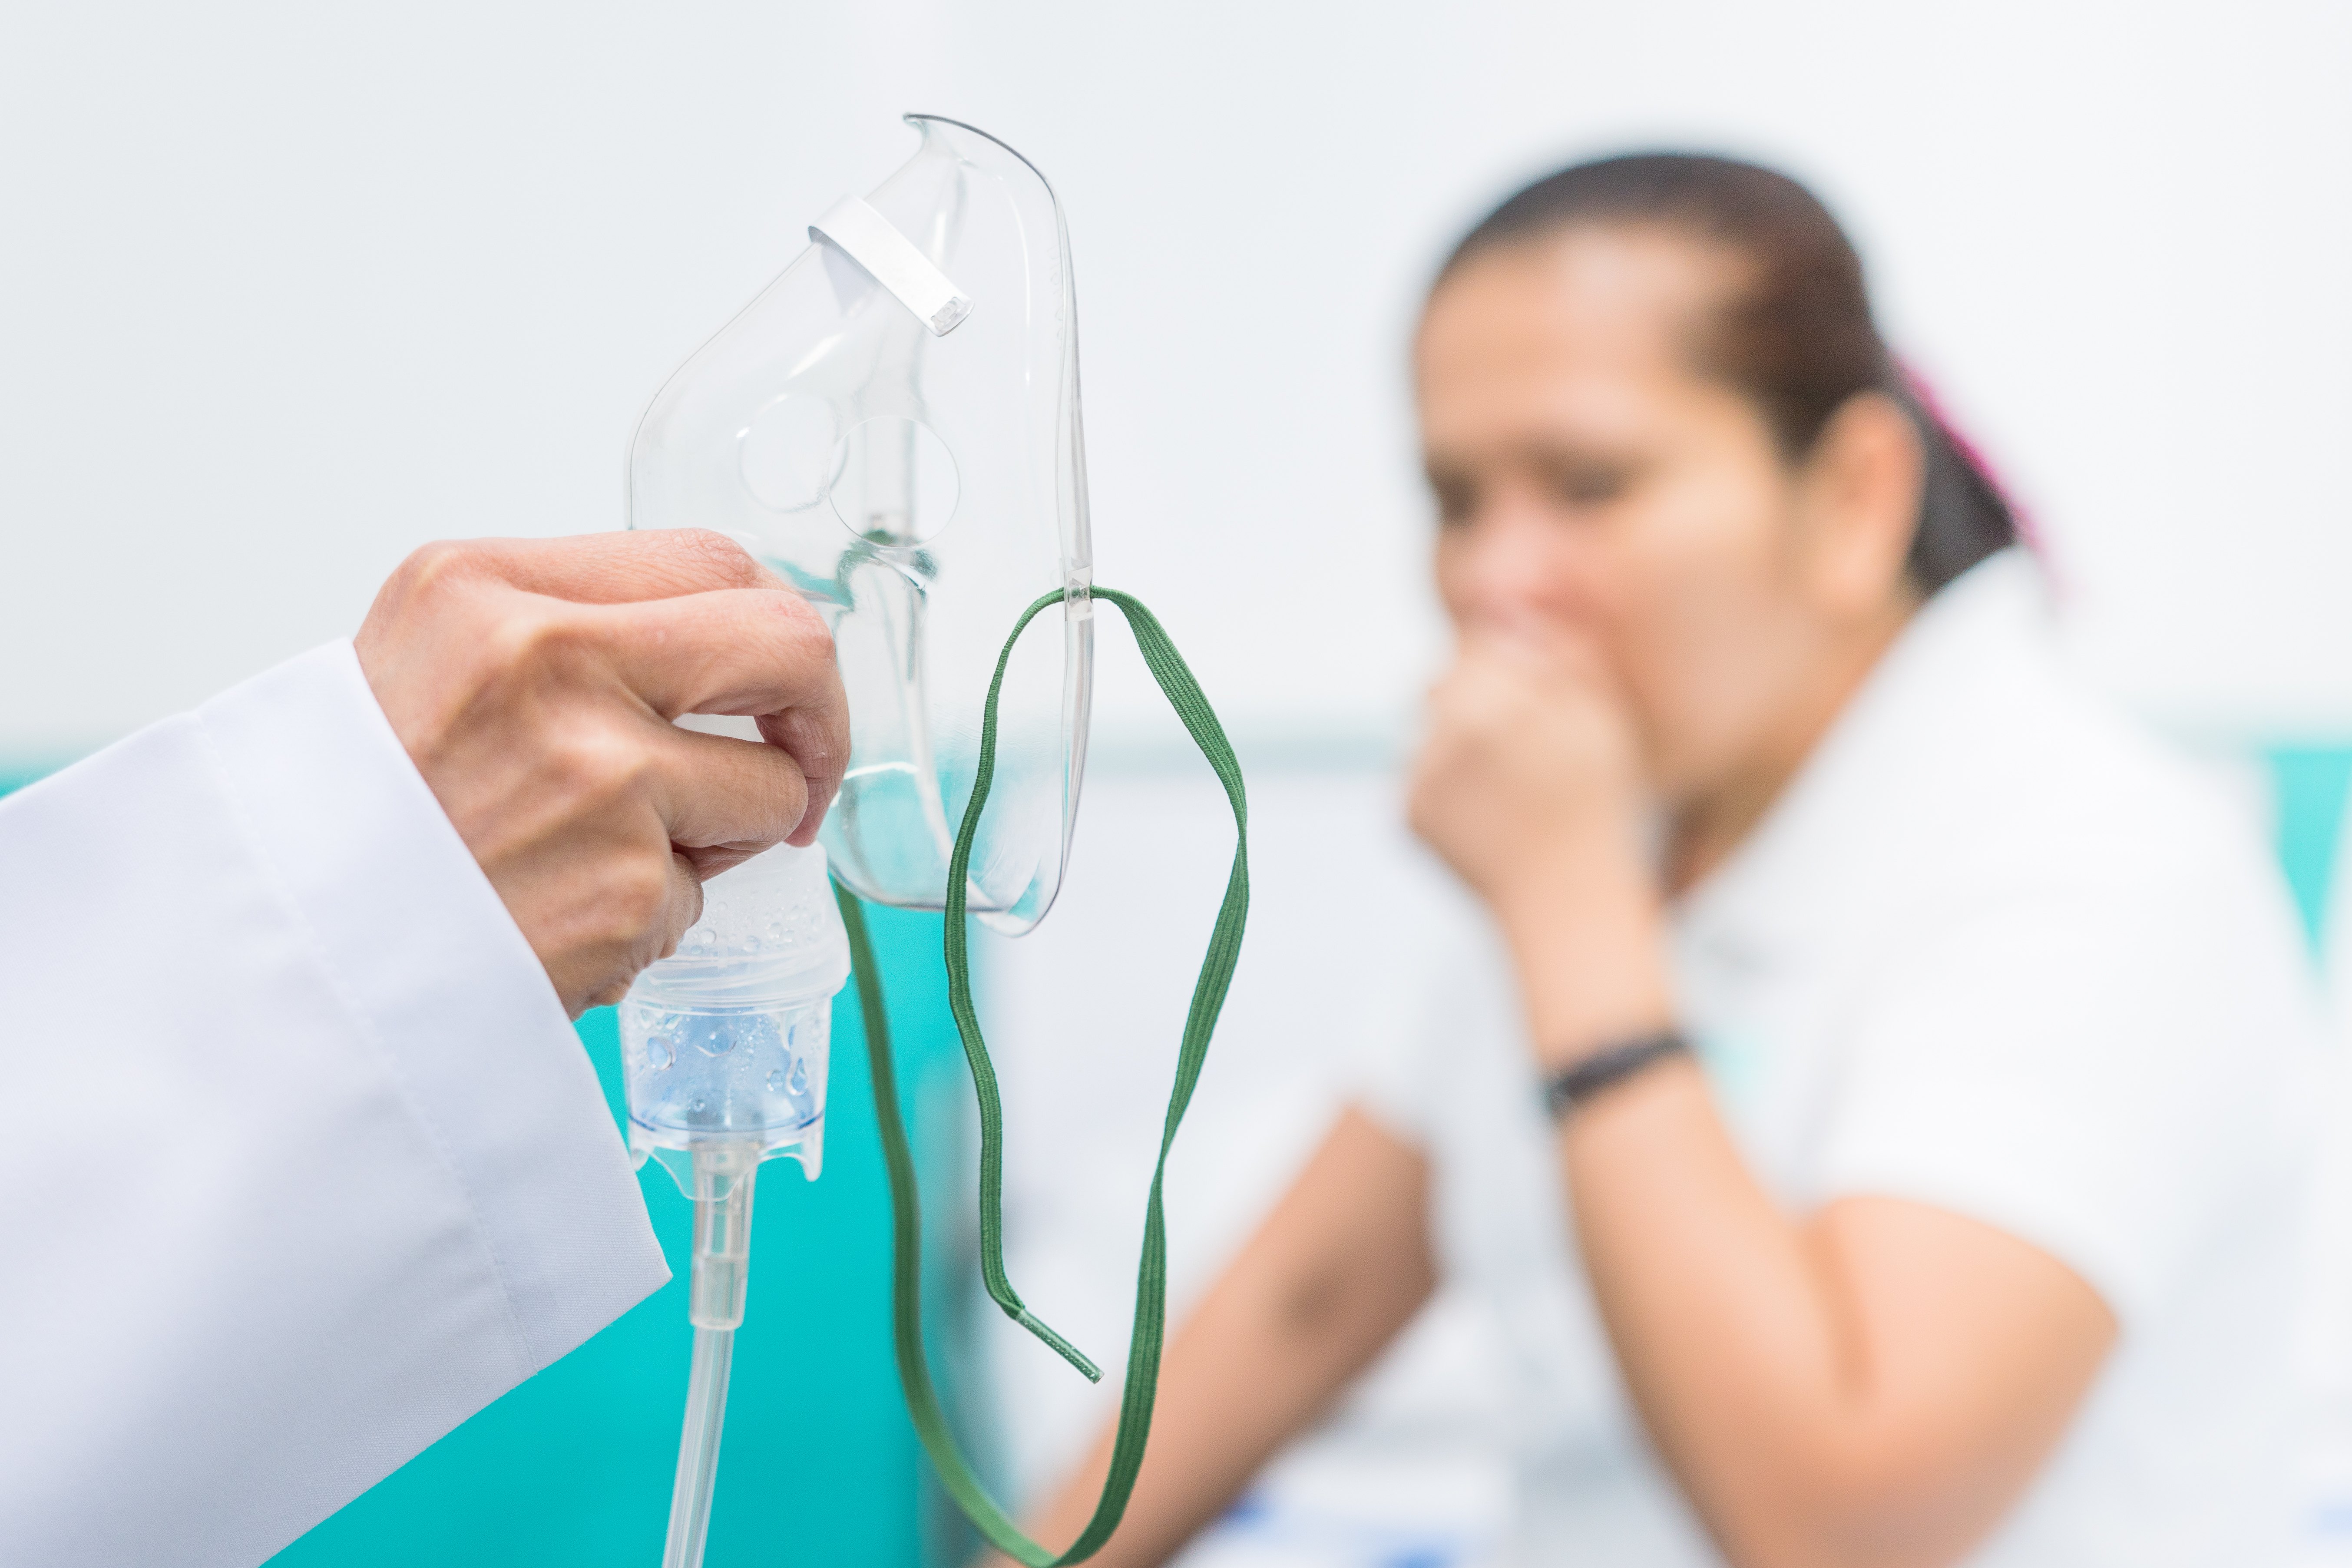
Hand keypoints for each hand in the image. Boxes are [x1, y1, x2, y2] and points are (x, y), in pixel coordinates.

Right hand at [354, 531, 847, 1015]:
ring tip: (611, 861)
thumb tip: (717, 645)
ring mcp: (596, 778)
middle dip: (821, 713)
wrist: (276, 963)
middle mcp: (548, 665)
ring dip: (722, 837)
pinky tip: (566, 921)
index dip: (769, 626)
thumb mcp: (425, 664)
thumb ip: (563, 634)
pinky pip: (702, 898)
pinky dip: (654, 920)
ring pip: (768, 790)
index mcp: (489, 591)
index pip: (714, 562)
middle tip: (801, 766)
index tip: (771, 683)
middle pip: (788, 646)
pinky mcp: (626, 889)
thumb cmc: (354, 820)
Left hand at [1406, 629, 1669, 1061]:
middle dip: (1476, 702)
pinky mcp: (1406, 815)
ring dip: (1458, 747)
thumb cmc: (1596, 808)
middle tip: (1519, 749)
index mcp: (1492, 702)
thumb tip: (1514, 607)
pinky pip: (1420, 781)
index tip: (1534, 703)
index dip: (1508, 669)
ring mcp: (1421, 776)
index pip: (1478, 650)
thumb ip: (1557, 655)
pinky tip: (1490, 817)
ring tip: (1509, 789)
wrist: (1566, 904)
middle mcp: (1445, 734)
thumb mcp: (1598, 719)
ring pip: (1429, 734)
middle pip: (1443, 686)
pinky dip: (1447, 792)